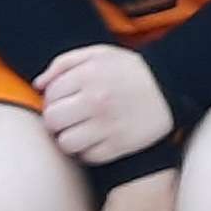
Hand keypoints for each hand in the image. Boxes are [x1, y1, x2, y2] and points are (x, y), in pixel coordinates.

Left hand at [38, 42, 174, 164]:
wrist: (172, 86)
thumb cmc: (130, 70)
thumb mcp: (98, 54)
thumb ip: (64, 64)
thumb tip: (38, 85)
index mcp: (88, 75)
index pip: (50, 95)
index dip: (53, 99)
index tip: (65, 100)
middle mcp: (96, 101)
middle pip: (53, 121)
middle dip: (57, 119)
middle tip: (69, 117)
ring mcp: (108, 125)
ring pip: (66, 143)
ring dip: (69, 138)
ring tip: (81, 129)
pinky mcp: (119, 145)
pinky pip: (88, 156)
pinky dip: (88, 151)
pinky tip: (97, 138)